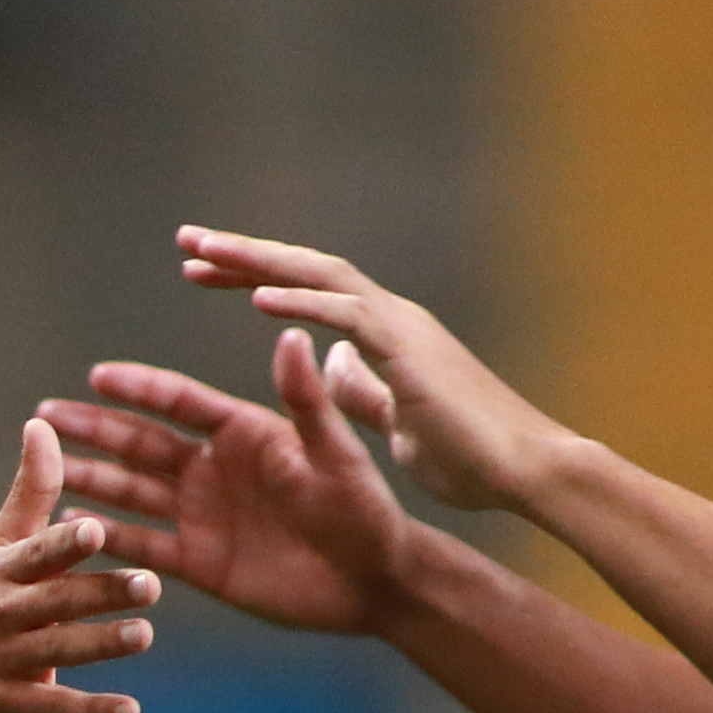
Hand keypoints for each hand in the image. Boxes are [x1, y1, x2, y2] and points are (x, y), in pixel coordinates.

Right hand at [0, 420, 158, 712]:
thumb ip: (31, 492)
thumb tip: (43, 422)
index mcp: (3, 571)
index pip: (36, 553)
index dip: (64, 543)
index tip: (95, 528)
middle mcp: (2, 614)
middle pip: (56, 601)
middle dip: (100, 593)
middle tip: (150, 584)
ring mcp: (3, 661)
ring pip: (58, 652)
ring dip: (101, 645)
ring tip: (143, 635)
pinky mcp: (8, 705)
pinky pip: (54, 708)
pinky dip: (91, 712)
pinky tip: (130, 712)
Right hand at [39, 329, 418, 636]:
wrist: (374, 581)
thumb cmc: (363, 509)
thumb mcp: (334, 452)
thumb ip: (307, 400)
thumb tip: (291, 337)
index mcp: (241, 433)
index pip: (177, 403)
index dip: (137, 389)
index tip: (97, 375)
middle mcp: (213, 470)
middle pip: (140, 444)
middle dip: (93, 430)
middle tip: (43, 418)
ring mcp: (202, 516)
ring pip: (133, 492)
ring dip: (90, 480)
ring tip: (44, 473)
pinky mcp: (200, 563)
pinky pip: (143, 549)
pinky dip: (108, 541)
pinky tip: (70, 530)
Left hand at [176, 226, 572, 516]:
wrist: (526, 472)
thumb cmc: (471, 457)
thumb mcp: (397, 421)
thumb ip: (362, 389)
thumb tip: (329, 364)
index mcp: (385, 334)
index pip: (309, 290)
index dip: (255, 276)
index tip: (203, 270)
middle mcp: (390, 318)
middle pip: (305, 270)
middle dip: (243, 254)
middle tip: (187, 240)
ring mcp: (401, 328)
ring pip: (321, 276)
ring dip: (259, 262)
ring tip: (204, 251)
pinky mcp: (410, 353)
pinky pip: (349, 315)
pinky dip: (302, 302)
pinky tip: (256, 294)